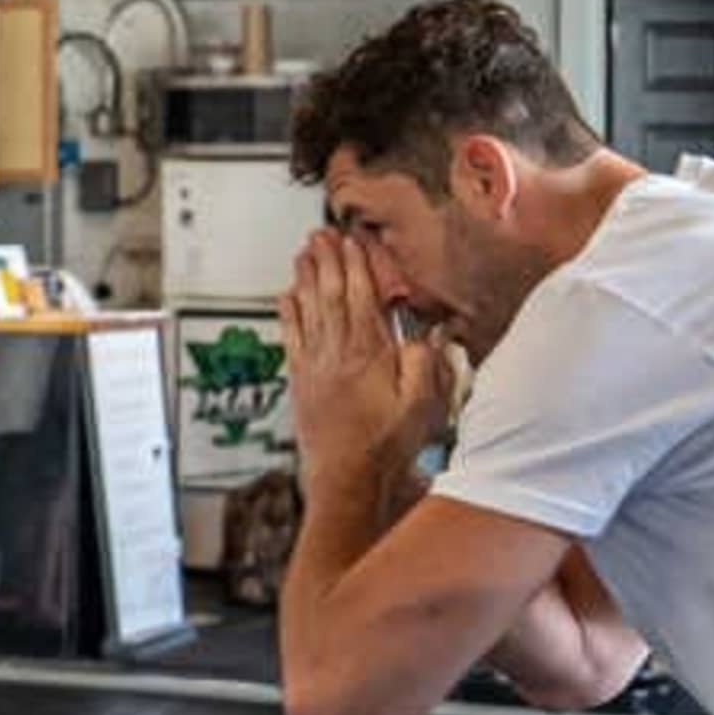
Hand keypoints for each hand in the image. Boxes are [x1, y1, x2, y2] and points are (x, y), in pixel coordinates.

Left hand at [277, 231, 449, 487]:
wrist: (348, 480)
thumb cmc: (388, 446)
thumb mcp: (424, 404)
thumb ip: (426, 362)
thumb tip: (428, 333)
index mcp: (369, 353)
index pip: (361, 297)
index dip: (356, 266)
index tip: (352, 240)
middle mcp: (337, 354)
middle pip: (329, 295)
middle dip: (325, 261)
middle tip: (319, 234)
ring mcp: (315, 367)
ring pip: (307, 311)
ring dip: (304, 279)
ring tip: (302, 254)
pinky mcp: (301, 383)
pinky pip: (291, 338)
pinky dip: (288, 314)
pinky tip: (285, 298)